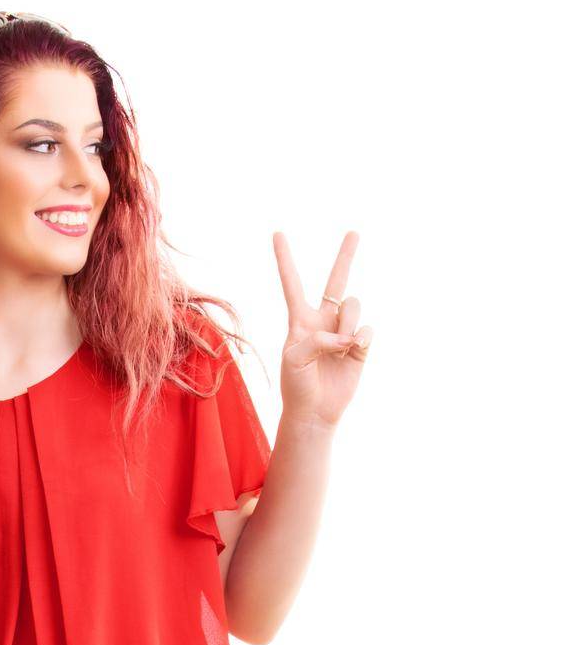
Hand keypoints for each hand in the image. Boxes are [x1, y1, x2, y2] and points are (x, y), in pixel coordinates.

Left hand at [272, 231, 372, 429]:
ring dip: (347, 324)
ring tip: (340, 346)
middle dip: (346, 256)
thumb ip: (317, 338)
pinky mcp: (360, 345)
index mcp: (299, 320)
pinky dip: (360, 338)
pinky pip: (366, 329)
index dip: (285, 259)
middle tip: (354, 232)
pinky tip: (353, 350)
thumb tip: (346, 335)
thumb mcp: (295, 358)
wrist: (315, 412)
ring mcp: (343, 330)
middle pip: (336, 281)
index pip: (292, 284)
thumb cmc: (296, 385)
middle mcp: (323, 320)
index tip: (276, 233)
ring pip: (353, 306)